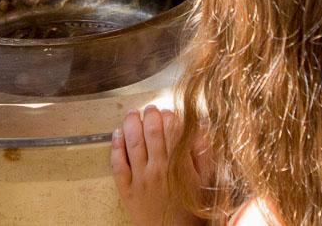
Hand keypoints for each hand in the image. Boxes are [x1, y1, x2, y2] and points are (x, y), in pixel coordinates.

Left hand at [110, 106, 207, 225]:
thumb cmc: (190, 211)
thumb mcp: (205, 185)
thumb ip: (203, 157)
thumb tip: (198, 132)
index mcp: (180, 168)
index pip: (174, 132)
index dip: (170, 117)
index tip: (169, 113)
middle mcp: (159, 170)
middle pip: (152, 132)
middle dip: (151, 116)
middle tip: (151, 109)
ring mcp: (140, 178)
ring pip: (133, 142)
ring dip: (132, 124)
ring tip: (133, 114)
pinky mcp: (126, 188)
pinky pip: (118, 163)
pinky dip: (116, 145)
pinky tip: (117, 133)